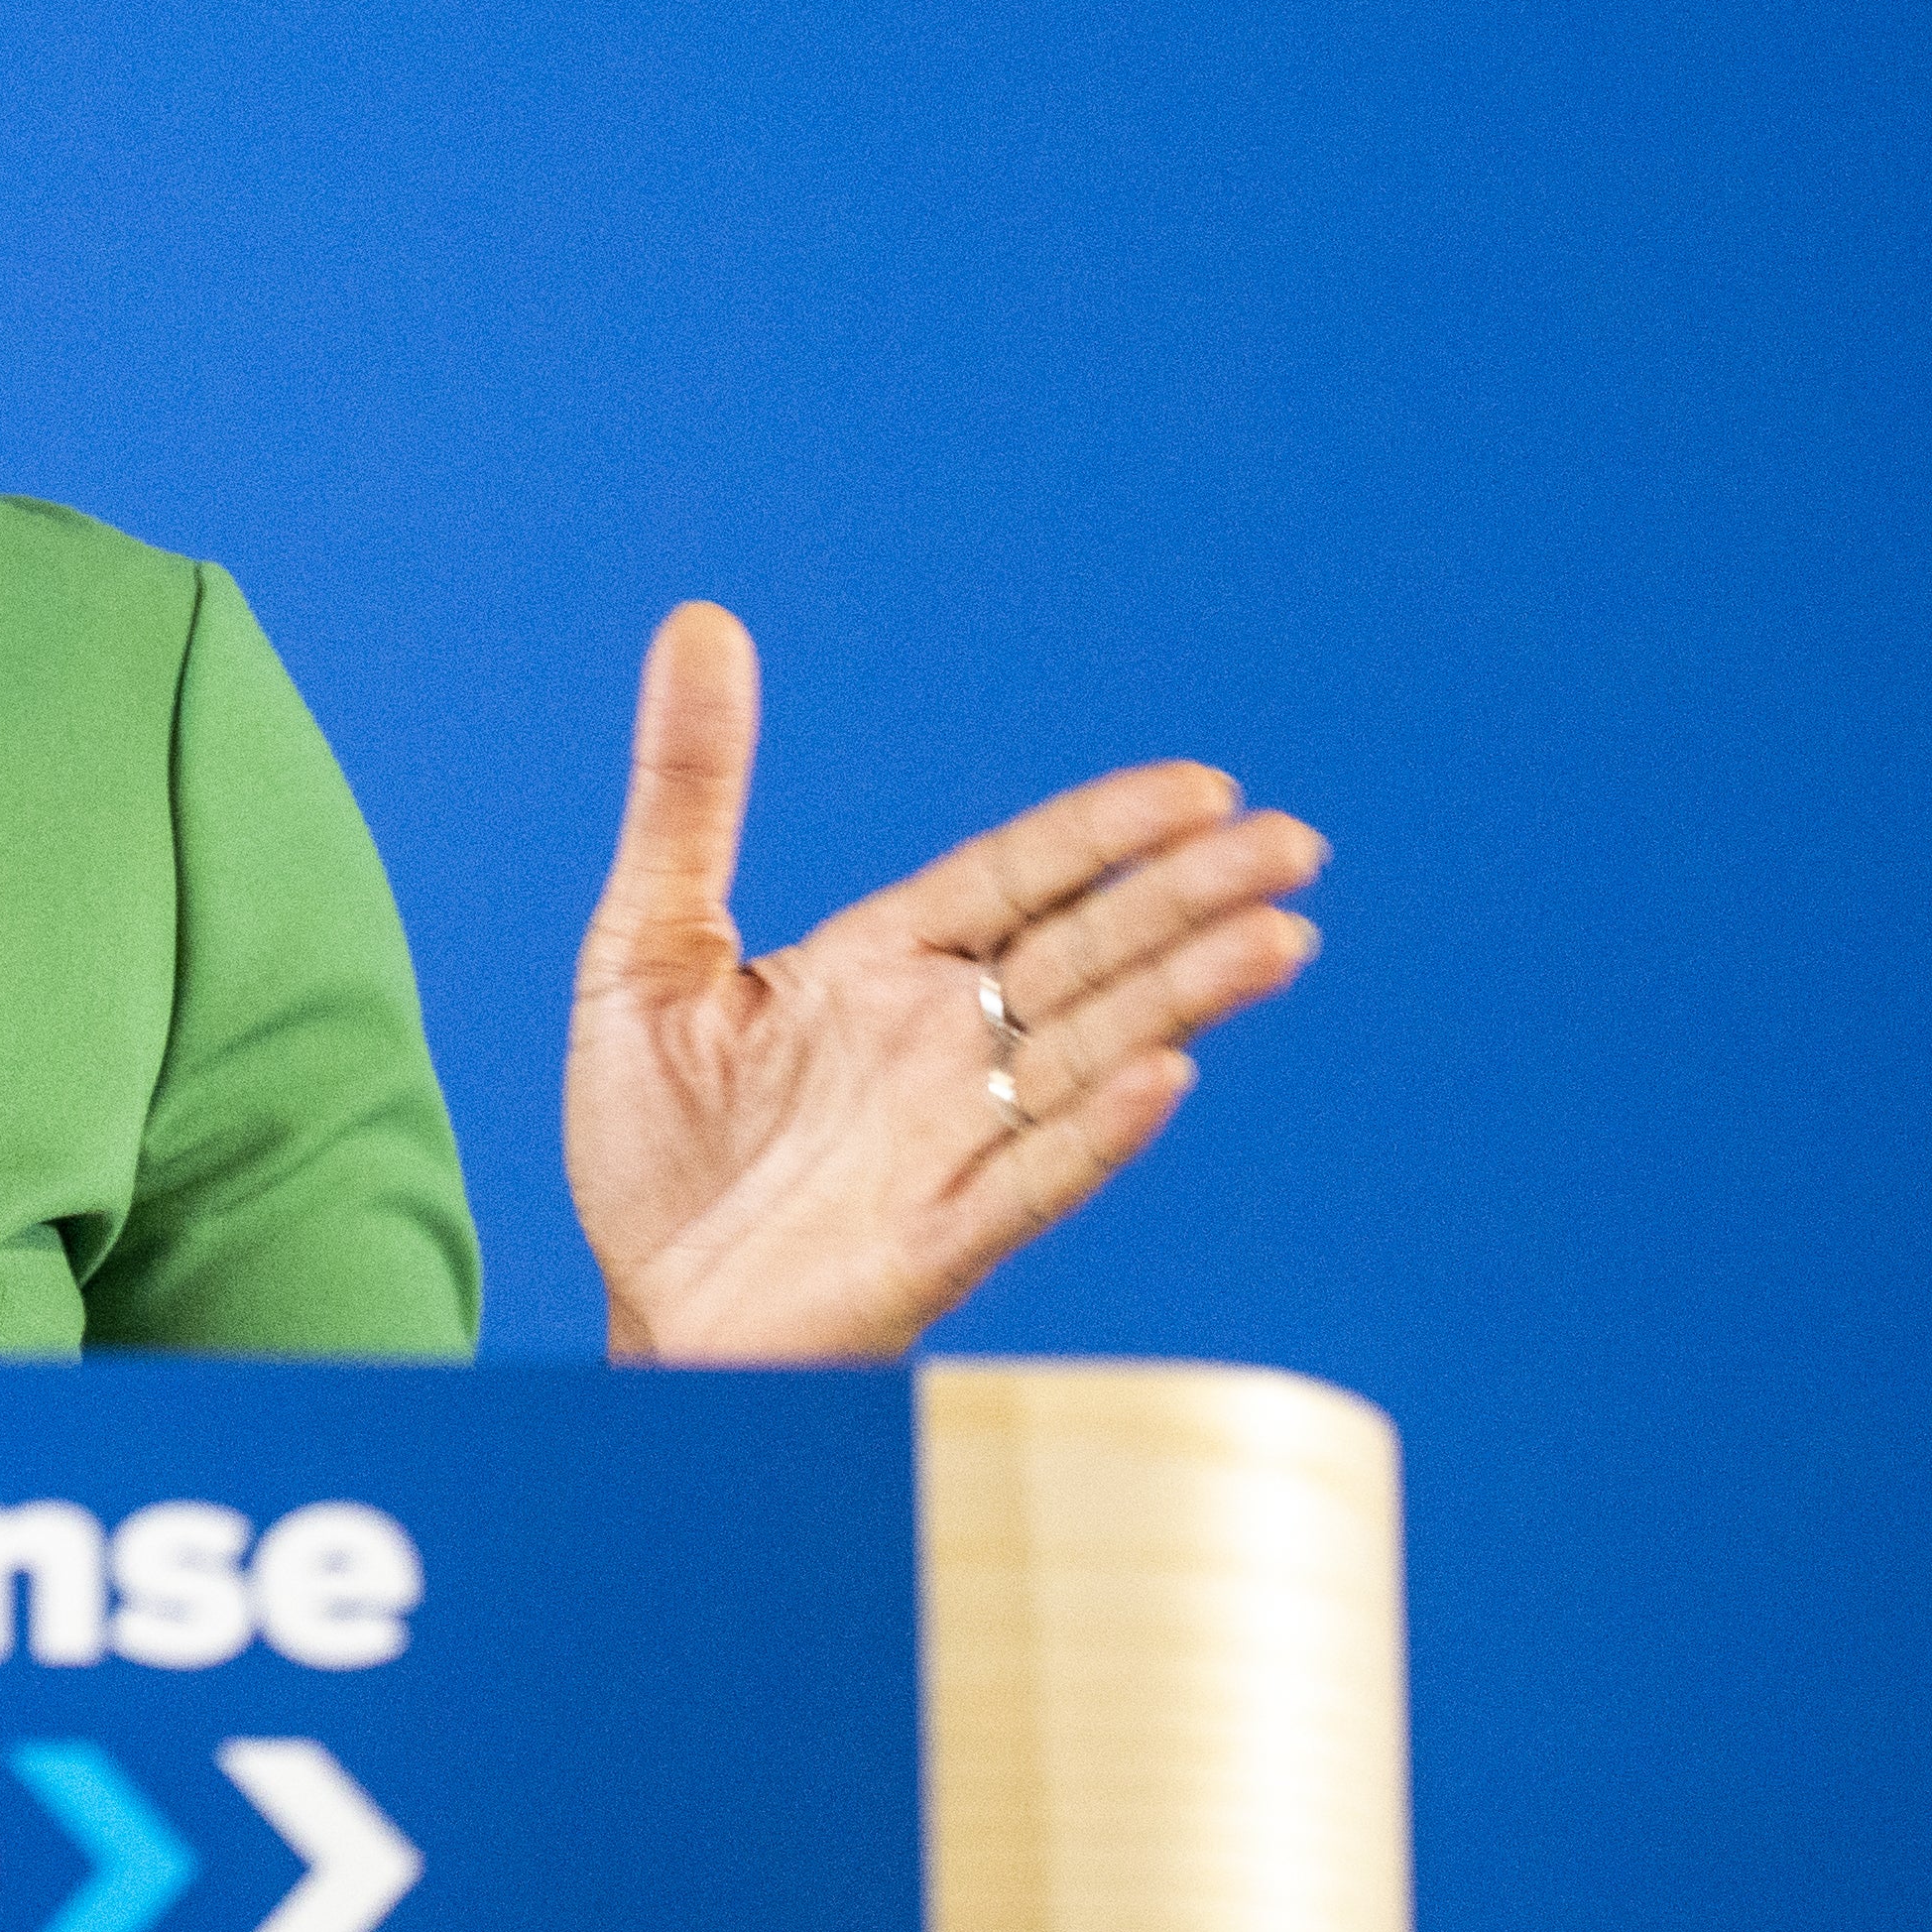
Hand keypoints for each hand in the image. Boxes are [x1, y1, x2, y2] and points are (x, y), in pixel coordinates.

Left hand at [565, 604, 1327, 1362]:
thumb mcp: (645, 942)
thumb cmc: (654, 1145)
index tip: (1204, 784)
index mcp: (883, 967)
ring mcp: (953, 1143)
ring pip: (1091, 1051)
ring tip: (1278, 938)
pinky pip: (1033, 1177)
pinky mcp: (938, 1241)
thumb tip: (700, 622)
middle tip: (1290, 844)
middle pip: (1085, 951)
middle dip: (1186, 897)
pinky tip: (1164, 1077)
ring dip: (1183, 996)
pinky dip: (1097, 1129)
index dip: (1107, 832)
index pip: (1019, 877)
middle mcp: (941, 1046)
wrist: (640, 1309)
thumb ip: (687, 793)